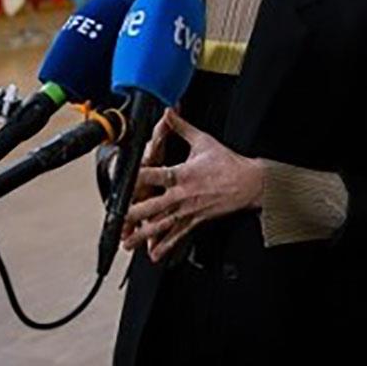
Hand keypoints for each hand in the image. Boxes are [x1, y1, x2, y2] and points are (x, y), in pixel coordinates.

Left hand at [123, 109, 263, 262]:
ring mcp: (188, 210)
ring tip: (128, 242)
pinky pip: (177, 236)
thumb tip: (169, 111)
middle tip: (117, 220)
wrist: (249, 184)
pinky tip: (154, 254)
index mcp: (182, 174)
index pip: (155, 175)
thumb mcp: (203, 141)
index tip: (122, 183)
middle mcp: (182, 195)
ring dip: (143, 235)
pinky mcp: (195, 221)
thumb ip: (181, 126)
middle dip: (134, 214)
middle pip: (153, 206)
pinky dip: (165, 246)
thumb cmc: (227, 163)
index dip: (137, 178)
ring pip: (161, 225)